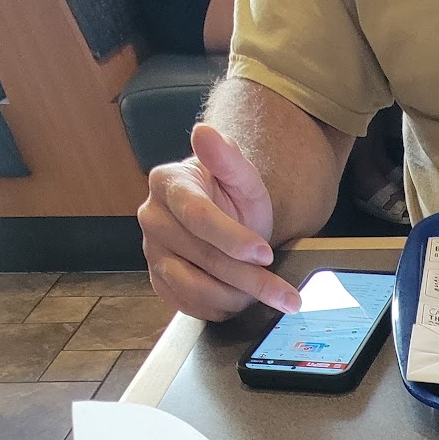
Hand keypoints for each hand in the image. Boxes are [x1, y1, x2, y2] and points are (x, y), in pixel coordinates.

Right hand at [141, 124, 302, 320]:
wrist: (224, 218)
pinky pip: (188, 305)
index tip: (265, 253)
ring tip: (265, 294)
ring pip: (195, 288)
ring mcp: (153, 252)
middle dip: (250, 279)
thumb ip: (227, 157)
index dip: (234, 239)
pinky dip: (221, 308)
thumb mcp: (241, 175)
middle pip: (203, 257)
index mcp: (168, 184)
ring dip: (237, 297)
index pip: (198, 217)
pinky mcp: (160, 281)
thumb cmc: (232, 196)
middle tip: (286, 295)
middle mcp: (153, 218)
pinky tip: (241, 299)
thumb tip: (205, 132)